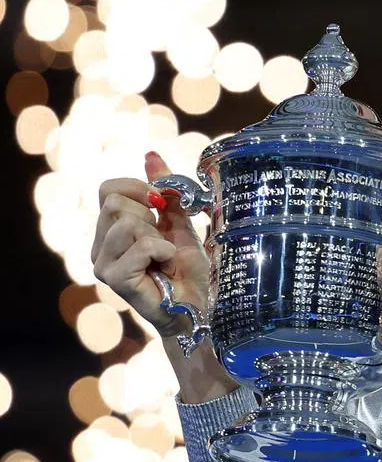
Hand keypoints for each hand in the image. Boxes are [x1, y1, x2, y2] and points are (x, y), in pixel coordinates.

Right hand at [92, 152, 234, 402]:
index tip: (162, 203)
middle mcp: (100, 246)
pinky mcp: (115, 280)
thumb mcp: (181, 222)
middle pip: (115, 203)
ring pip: (125, 223)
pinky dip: (160, 250)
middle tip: (164, 237)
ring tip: (165, 254)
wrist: (200, 305)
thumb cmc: (190, 268)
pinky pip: (137, 247)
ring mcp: (103, 263)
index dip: (138, 188)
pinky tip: (166, 264)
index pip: (108, 189)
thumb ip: (166, 192)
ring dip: (156, 234)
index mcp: (112, 229)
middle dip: (150, 215)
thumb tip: (151, 156)